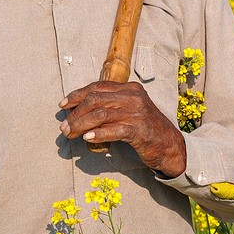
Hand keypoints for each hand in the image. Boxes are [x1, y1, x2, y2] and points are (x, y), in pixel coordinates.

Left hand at [59, 81, 186, 176]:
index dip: (76, 95)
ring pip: (101, 114)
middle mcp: (133, 97)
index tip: (63, 106)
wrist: (170, 146)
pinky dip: (98, 134)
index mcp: (129, 88)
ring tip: (70, 134)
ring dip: (81, 125)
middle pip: (95, 100)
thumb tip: (77, 111)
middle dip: (75, 113)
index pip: (96, 87)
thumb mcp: (128, 111)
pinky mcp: (140, 130)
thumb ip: (109, 106)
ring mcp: (137, 112)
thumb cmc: (145, 129)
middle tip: (64, 127)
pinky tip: (87, 138)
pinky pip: (114, 130)